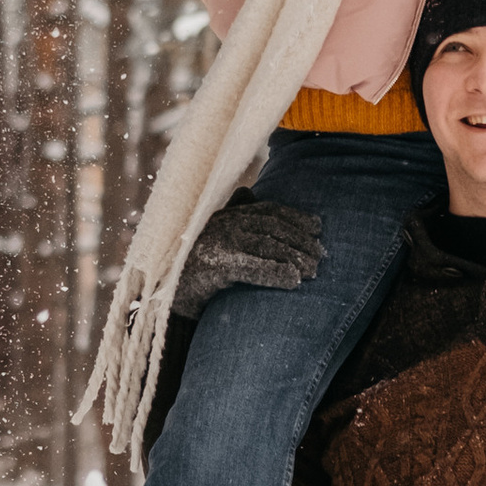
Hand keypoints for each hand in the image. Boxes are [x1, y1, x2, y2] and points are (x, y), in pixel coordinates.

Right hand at [174, 194, 323, 316]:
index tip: (317, 227)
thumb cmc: (191, 264)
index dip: (295, 217)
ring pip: (266, 246)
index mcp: (226, 216)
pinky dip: (275, 273)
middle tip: (321, 255)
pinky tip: (293, 282)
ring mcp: (218, 243)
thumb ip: (232, 213)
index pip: (268, 211)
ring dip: (294, 258)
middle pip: (272, 228)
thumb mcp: (213, 234)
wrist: (163, 292)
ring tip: (313, 271)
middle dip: (300, 240)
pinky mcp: (214, 265)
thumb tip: (248, 192)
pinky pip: (252, 268)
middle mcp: (223, 224)